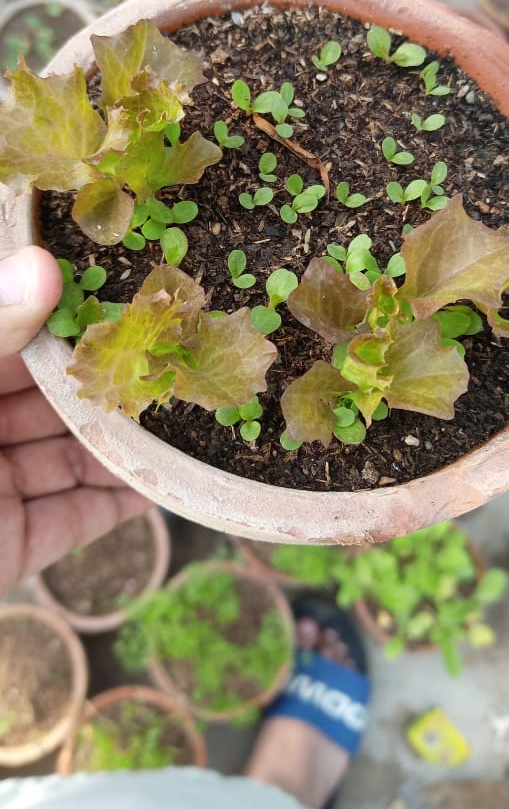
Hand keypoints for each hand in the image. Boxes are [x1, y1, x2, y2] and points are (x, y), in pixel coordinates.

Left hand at [0, 246, 147, 596]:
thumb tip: (43, 262)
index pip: (12, 336)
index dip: (66, 315)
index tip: (128, 290)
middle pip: (48, 395)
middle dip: (107, 377)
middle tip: (175, 350)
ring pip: (68, 454)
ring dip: (125, 436)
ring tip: (191, 407)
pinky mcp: (10, 546)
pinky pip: (73, 516)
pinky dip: (119, 499)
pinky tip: (169, 474)